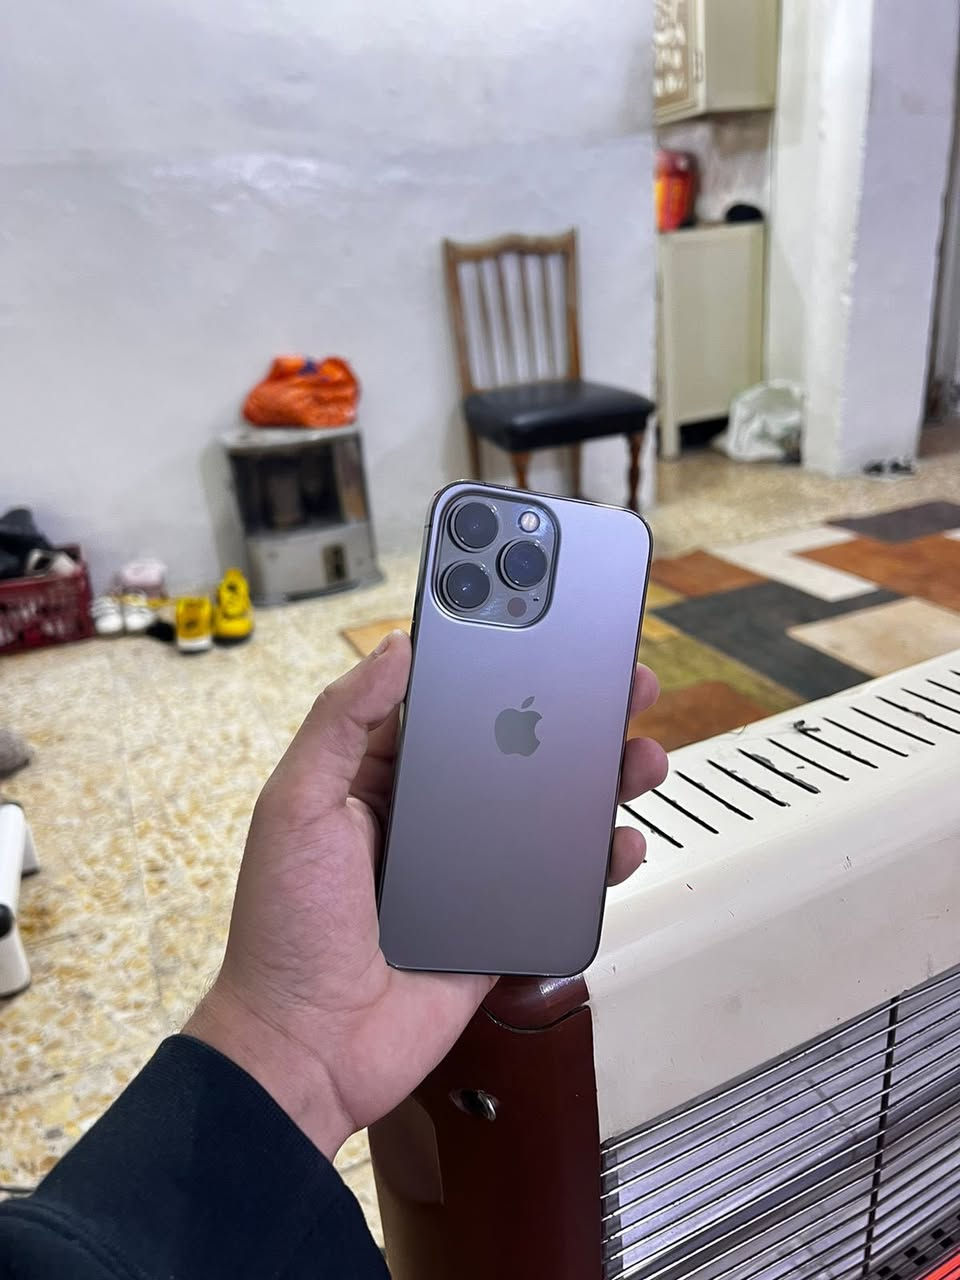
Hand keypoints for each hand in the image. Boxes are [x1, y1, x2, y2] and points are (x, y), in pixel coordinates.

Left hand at [185, 630, 666, 1157]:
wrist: (309, 1048)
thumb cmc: (284, 927)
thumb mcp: (296, 806)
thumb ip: (340, 723)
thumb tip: (394, 647)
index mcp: (382, 777)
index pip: (452, 704)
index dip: (500, 665)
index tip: (543, 629)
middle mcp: (433, 814)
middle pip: (517, 748)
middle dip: (573, 712)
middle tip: (623, 681)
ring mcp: (472, 868)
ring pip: (549, 809)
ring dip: (600, 776)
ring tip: (640, 753)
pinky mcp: (502, 918)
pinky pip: (561, 880)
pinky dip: (599, 859)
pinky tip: (622, 840)